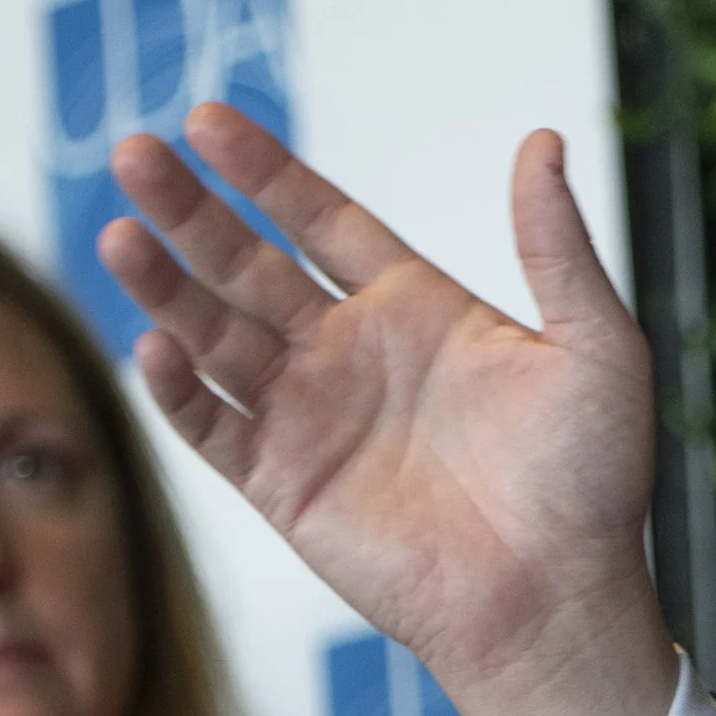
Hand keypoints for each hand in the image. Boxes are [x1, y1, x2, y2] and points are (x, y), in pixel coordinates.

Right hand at [100, 105, 677, 715]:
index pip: (320, 221)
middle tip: (134, 152)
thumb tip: (542, 138)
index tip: (206, 119)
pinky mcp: (286, 487)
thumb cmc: (594, 477)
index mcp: (420, 310)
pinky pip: (216, 427)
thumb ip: (556, 244)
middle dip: (190, 210)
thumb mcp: (595, 343)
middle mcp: (353, 354)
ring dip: (165, 286)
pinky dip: (179, 388)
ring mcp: (313, 418)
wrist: (562, 595)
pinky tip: (154, 339)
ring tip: (121, 229)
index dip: (264, 173)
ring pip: (215, 336)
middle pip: (249, 264)